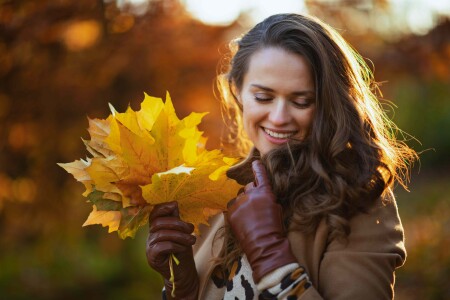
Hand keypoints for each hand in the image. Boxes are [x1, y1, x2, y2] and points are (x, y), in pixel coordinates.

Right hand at [146, 201, 198, 298]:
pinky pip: (161, 246)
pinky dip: (174, 245)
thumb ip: (176, 219)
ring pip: (161, 234)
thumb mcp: (181, 232)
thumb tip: (174, 203)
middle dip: (177, 224)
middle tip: (191, 229)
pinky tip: (182, 248)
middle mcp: (150, 236)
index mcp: (157, 228)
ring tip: (191, 240)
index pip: (154, 214)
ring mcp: (149, 247)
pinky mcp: (152, 257)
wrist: (183, 271)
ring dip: (179, 236)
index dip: (162, 208)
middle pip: (158, 223)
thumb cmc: (182, 249)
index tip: (174, 205)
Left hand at [226, 160, 296, 282]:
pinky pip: (232, 208)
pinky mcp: (230, 213)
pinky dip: (236, 213)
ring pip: (239, 198)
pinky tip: (242, 223)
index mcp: (265, 192)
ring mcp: (239, 203)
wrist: (264, 244)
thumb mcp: (277, 209)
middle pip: (248, 188)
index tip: (255, 163)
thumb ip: (268, 199)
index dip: (258, 168)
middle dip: (251, 194)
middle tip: (255, 208)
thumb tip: (261, 198)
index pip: (261, 175)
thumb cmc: (275, 229)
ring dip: (243, 204)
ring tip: (248, 218)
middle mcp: (251, 194)